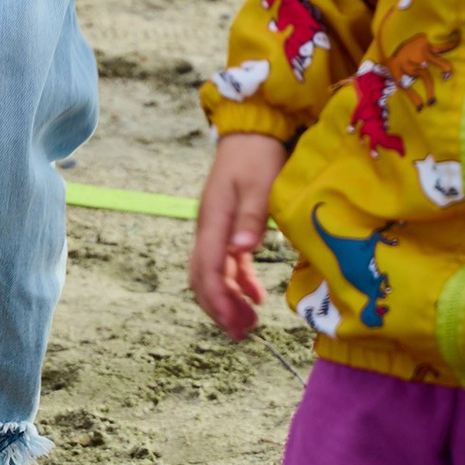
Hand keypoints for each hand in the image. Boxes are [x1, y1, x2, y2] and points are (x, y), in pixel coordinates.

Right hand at [190, 134, 288, 336]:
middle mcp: (208, 228)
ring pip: (212, 274)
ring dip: (228, 300)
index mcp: (214, 220)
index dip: (218, 300)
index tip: (236, 324)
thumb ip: (252, 217)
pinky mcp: (227, 227)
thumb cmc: (258, 155)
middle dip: (220, 309)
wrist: (252, 130)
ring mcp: (216, 228)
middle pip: (203, 278)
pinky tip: (256, 297)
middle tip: (243, 334)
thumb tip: (240, 250)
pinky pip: (226, 263)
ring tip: (249, 324)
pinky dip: (238, 283)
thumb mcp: (260, 184)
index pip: (207, 269)